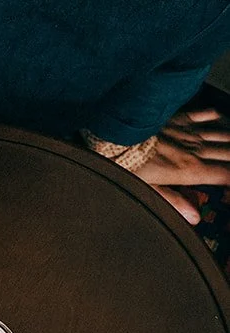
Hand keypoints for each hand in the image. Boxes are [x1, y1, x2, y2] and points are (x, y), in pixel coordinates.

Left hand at [136, 107, 229, 223]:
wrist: (114, 134)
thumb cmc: (127, 163)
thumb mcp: (149, 189)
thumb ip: (174, 202)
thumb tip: (194, 218)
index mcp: (189, 169)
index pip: (227, 175)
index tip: (229, 190)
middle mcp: (195, 149)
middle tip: (229, 168)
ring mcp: (189, 132)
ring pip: (224, 135)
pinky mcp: (181, 118)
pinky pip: (206, 115)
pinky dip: (217, 118)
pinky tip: (221, 120)